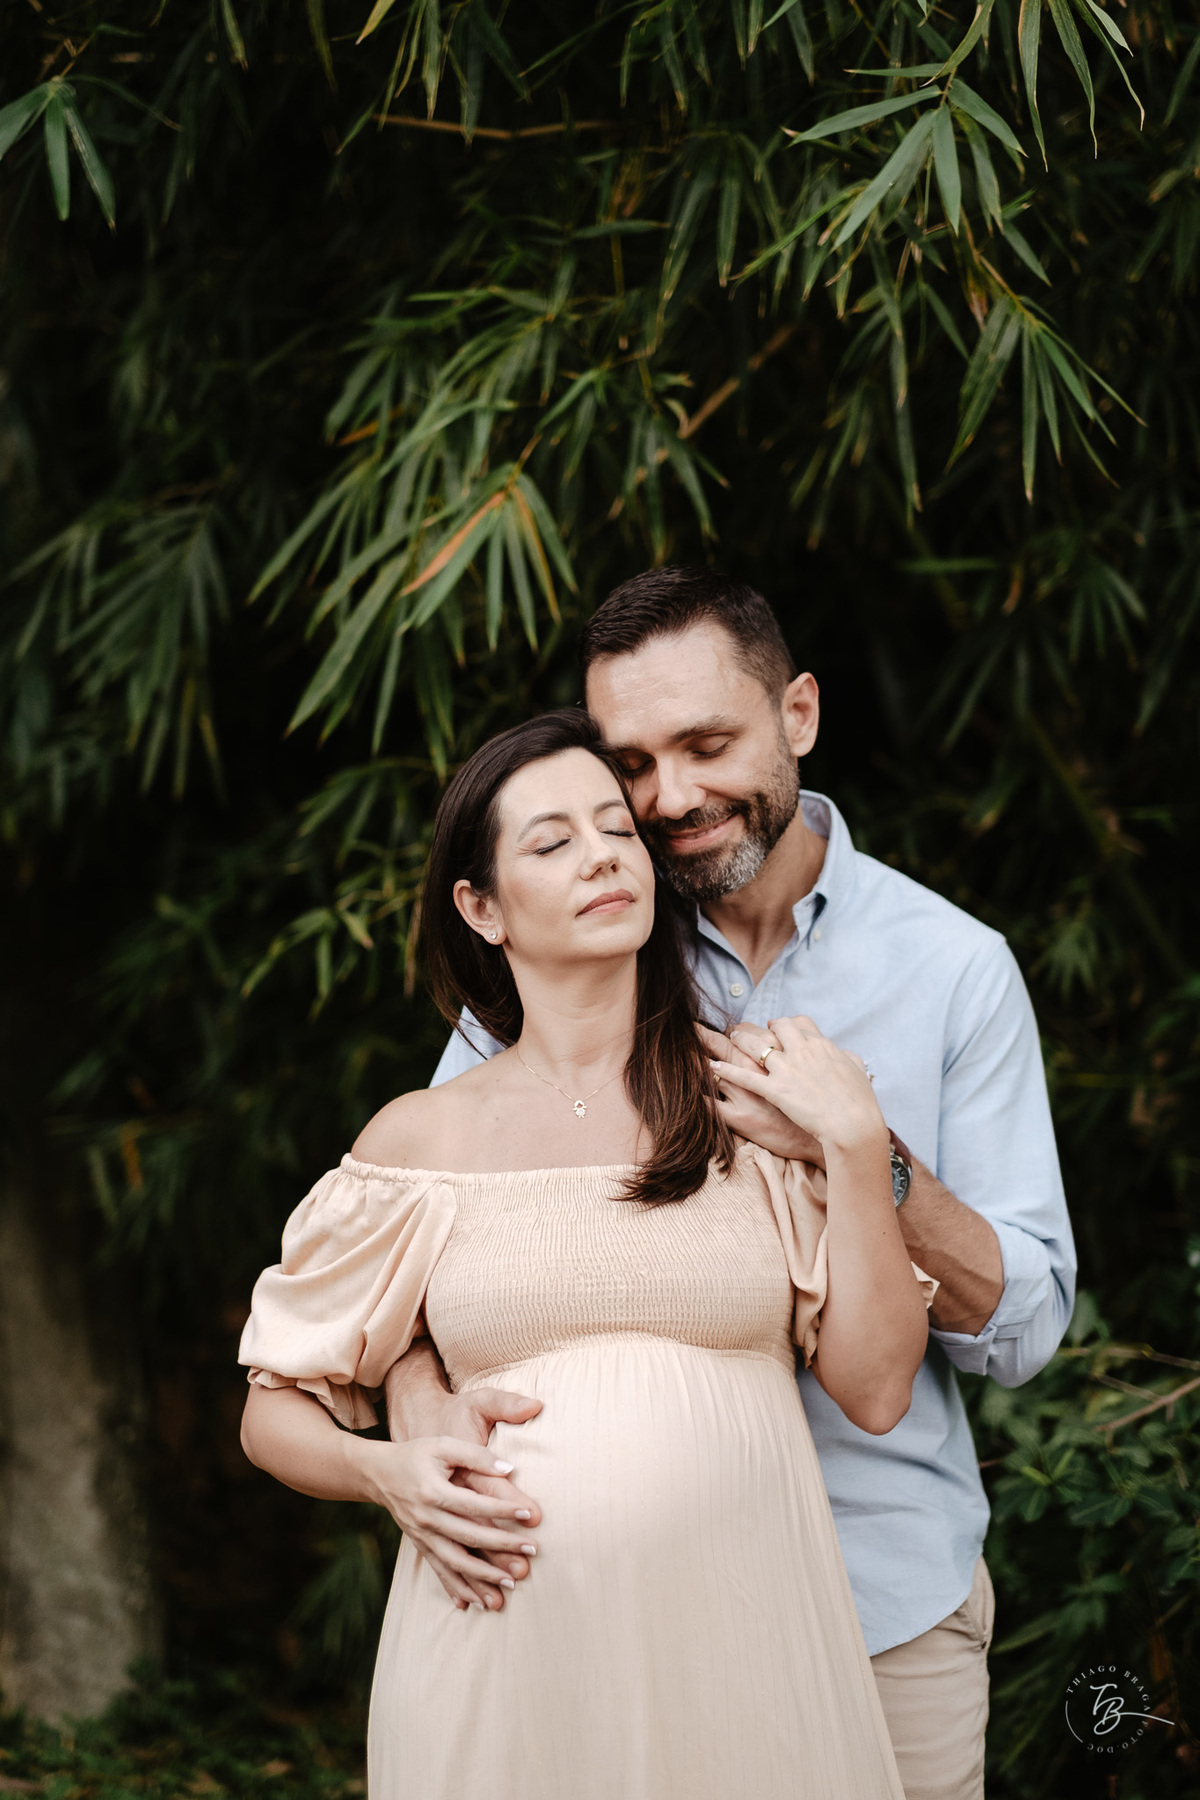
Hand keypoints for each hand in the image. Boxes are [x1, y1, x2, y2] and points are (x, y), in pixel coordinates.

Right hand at [362, 1413, 541, 1612]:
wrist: (379, 1474)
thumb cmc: (416, 1455)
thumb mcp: (443, 1446)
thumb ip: (476, 1455)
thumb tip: (509, 1469)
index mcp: (433, 1491)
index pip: (474, 1505)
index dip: (503, 1509)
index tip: (529, 1514)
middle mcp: (427, 1518)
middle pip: (468, 1537)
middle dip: (502, 1547)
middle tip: (531, 1551)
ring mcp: (422, 1536)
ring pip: (454, 1562)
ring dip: (482, 1577)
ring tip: (509, 1585)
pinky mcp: (420, 1547)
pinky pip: (439, 1571)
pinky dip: (456, 1588)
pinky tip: (474, 1603)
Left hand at [707, 1014, 884, 1154]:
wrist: (853, 1124)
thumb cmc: (859, 1102)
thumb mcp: (857, 1072)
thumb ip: (847, 1059)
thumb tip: (845, 1054)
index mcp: (821, 1045)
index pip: (799, 1023)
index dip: (785, 1025)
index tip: (777, 1028)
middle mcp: (801, 1050)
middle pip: (774, 1027)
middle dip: (760, 1026)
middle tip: (748, 1030)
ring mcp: (786, 1069)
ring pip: (754, 1045)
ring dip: (739, 1040)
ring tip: (730, 1038)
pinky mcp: (774, 1090)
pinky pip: (743, 1076)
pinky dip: (726, 1070)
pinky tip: (713, 1066)